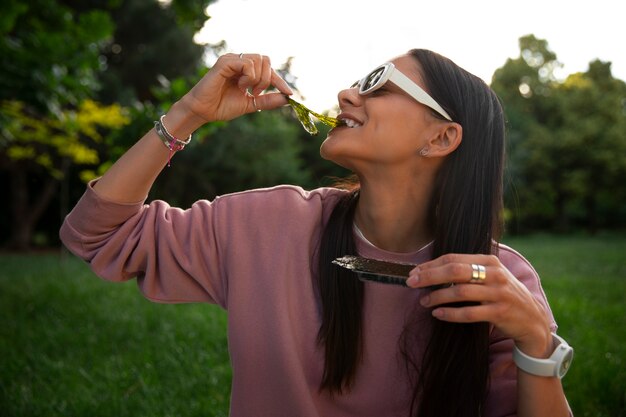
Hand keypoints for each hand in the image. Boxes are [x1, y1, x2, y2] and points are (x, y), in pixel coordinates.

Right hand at [179, 53, 293, 122]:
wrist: (204, 111)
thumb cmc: (222, 106)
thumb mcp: (251, 104)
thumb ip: (267, 100)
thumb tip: (287, 99)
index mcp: (246, 69)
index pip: (268, 68)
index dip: (280, 81)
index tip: (289, 94)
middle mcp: (239, 61)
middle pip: (266, 60)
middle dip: (268, 79)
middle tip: (257, 93)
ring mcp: (232, 60)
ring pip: (259, 60)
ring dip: (259, 79)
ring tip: (247, 90)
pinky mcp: (225, 62)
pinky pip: (247, 63)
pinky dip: (249, 77)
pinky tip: (241, 86)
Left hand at [407, 253, 552, 357]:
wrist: (533, 318)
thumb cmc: (504, 294)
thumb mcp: (491, 275)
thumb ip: (468, 269)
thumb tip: (432, 269)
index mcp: (489, 261)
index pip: (453, 258)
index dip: (431, 265)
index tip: (414, 272)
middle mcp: (494, 275)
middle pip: (454, 271)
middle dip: (429, 276)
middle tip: (411, 283)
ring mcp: (498, 294)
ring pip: (459, 292)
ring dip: (437, 297)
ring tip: (424, 302)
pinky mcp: (500, 313)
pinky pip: (468, 313)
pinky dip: (450, 314)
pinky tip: (437, 314)